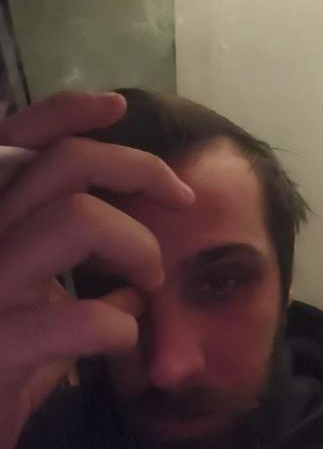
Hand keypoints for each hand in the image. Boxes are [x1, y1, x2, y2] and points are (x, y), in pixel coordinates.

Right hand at [0, 91, 193, 448]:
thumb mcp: (29, 328)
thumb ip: (67, 302)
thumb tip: (129, 297)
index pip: (16, 142)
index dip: (65, 111)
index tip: (118, 107)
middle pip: (65, 166)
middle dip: (138, 169)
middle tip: (179, 199)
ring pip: (75, 219)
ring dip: (137, 244)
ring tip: (151, 278)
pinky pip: (83, 318)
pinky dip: (119, 328)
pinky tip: (120, 341)